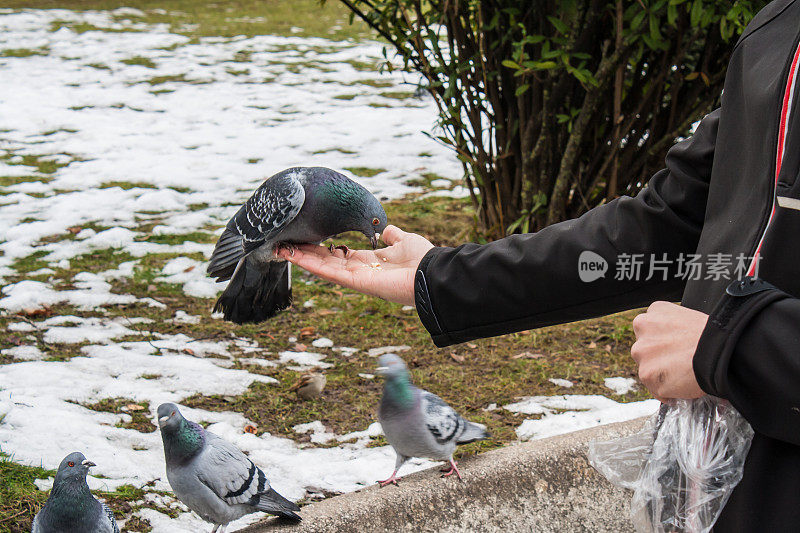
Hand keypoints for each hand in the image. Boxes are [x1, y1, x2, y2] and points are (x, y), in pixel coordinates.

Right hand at [278, 225, 433, 305]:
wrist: (432, 273)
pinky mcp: (356, 282)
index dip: (321, 248)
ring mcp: (355, 278)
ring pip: (322, 267)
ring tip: (281, 249)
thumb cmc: (422, 259)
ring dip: (301, 258)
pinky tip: (294, 255)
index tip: (304, 240)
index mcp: (368, 261)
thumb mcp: (404, 240)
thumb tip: (385, 229)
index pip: (338, 255)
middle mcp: (358, 271)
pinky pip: (329, 272)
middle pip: (325, 261)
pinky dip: (310, 263)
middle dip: (304, 253)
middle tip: (283, 244)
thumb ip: (391, 235)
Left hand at [631, 301, 708, 401]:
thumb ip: (672, 327)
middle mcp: (642, 329)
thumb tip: (672, 340)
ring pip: (648, 368)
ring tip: (684, 374)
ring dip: (662, 375)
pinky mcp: (646, 374)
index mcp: (653, 312)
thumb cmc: (712, 336)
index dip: (664, 342)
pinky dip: (667, 391)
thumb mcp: (689, 317)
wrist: (719, 352)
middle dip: (659, 358)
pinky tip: (683, 385)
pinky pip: (654, 387)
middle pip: (645, 349)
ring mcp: (642, 352)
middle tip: (680, 362)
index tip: (675, 348)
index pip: (650, 330)